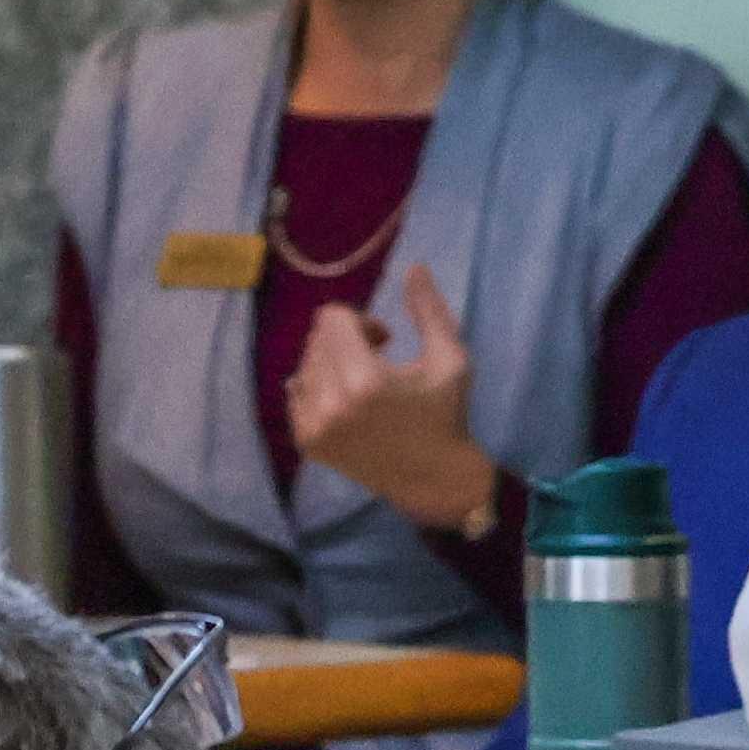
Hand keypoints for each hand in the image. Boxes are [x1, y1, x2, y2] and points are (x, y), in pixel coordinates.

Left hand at [288, 260, 496, 532]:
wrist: (437, 483)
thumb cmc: (446, 417)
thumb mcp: (451, 361)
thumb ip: (430, 312)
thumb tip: (414, 266)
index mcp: (366, 381)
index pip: (332, 318)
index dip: (360, 321)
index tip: (384, 340)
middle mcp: (332, 404)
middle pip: (316, 338)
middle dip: (344, 341)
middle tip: (376, 362)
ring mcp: (316, 427)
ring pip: (305, 364)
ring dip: (331, 365)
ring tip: (362, 386)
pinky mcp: (309, 443)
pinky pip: (297, 393)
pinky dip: (318, 391)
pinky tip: (346, 406)